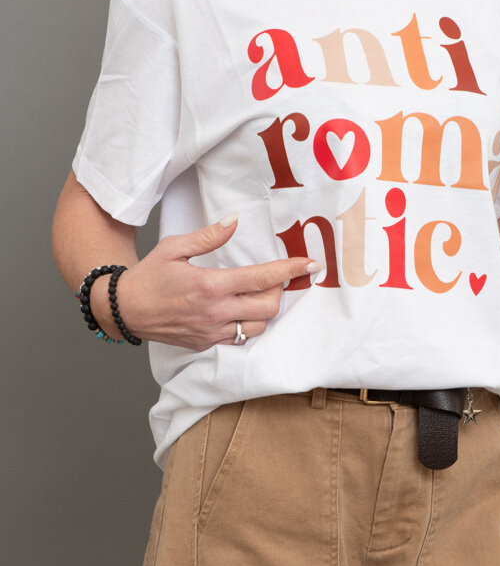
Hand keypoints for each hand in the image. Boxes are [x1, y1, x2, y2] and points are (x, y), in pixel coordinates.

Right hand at [90, 215, 320, 350]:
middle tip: (275, 278)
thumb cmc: (148, 277)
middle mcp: (215, 311)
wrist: (124, 310)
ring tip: (258, 294)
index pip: (262, 278)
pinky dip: (250, 325)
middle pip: (269, 306)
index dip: (290, 270)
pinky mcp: (207, 343)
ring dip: (266, 310)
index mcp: (210, 285)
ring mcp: (212, 331)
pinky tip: (243, 311)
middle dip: (279, 290)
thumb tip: (235, 221)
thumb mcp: (174, 247)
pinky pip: (241, 338)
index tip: (310, 264)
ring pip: (259, 326)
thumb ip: (209, 236)